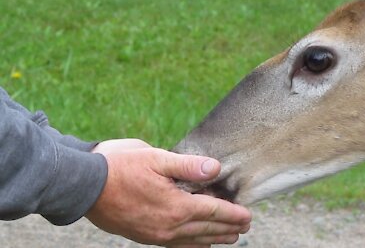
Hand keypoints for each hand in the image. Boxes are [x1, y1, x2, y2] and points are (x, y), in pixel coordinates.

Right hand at [86, 141, 251, 246]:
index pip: (214, 212)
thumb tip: (215, 168)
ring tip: (229, 238)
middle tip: (245, 227)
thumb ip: (188, 166)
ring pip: (193, 241)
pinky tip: (198, 243)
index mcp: (176, 206)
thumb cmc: (119, 167)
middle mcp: (169, 226)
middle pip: (207, 230)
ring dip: (214, 239)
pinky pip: (176, 245)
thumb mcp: (156, 158)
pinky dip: (193, 244)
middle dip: (228, 229)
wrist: (83, 187)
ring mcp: (156, 234)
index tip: (248, 216)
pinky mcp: (145, 236)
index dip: (233, 214)